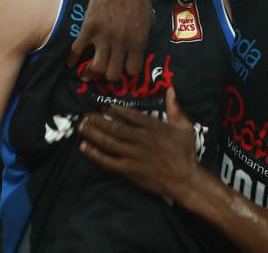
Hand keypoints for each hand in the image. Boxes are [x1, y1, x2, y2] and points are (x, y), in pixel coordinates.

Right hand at [67, 0, 152, 80]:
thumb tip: (135, 52)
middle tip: (105, 71)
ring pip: (96, 68)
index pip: (132, 71)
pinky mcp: (89, 27)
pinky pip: (77, 50)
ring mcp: (104, 36)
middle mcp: (121, 43)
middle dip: (109, 76)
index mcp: (138, 42)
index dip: (127, 72)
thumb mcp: (148, 21)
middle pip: (112, 75)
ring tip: (88, 73)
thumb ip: (141, 38)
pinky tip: (70, 63)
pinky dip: (72, 59)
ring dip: (91, 73)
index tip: (123, 68)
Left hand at [77, 88, 197, 199]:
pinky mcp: (129, 170)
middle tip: (84, 115)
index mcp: (153, 127)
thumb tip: (170, 89)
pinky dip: (95, 154)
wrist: (185, 179)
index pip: (130, 115)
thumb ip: (175, 108)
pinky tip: (84, 148)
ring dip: (93, 134)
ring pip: (109, 142)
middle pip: (115, 128)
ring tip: (81, 127)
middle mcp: (141, 139)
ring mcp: (134, 155)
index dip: (115, 110)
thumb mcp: (185, 127)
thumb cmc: (186, 152)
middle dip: (98, 121)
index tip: (104, 107)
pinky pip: (108, 161)